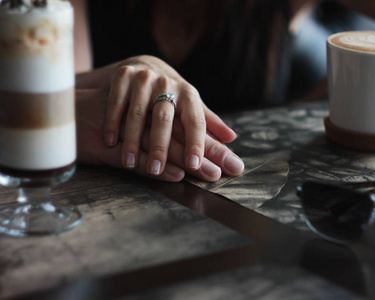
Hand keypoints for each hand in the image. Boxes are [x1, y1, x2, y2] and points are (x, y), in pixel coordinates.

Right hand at [100, 55, 236, 176]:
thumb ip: (209, 122)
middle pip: (164, 119)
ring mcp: (144, 78)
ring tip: (129, 163)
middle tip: (156, 170)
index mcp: (189, 94)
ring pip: (137, 113)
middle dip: (160, 146)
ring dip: (132, 139)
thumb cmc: (172, 94)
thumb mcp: (191, 105)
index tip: (194, 165)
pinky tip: (110, 141)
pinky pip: (117, 101)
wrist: (145, 65)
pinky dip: (113, 121)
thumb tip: (232, 138)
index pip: (195, 121)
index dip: (196, 143)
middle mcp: (168, 84)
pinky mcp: (123, 75)